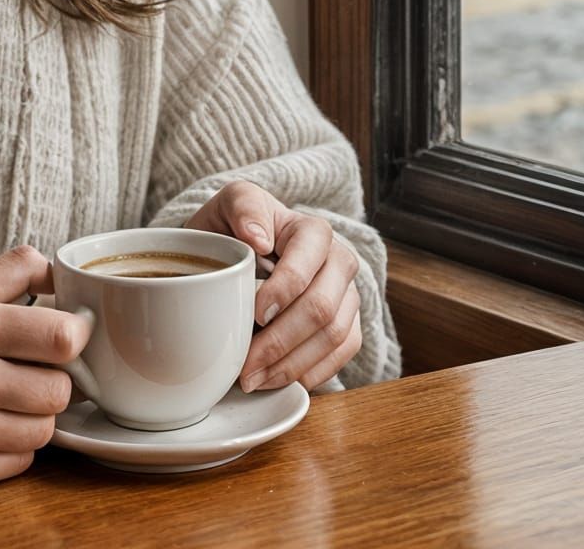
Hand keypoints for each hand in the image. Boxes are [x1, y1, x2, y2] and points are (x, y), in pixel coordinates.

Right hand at [0, 244, 88, 490]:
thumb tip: (64, 272)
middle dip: (54, 380)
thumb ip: (13, 271)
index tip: (67, 335)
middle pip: (61, 389)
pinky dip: (14, 446)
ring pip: (46, 429)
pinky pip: (22, 462)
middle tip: (31, 372)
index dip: (76, 336)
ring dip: (35, 415)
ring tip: (6, 399)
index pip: (62, 337)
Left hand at [186, 180, 362, 392]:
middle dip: (281, 342)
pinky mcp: (349, 325)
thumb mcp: (233, 202)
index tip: (253, 313)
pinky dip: (308, 373)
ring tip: (253, 379)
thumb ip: (243, 208)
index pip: (307, 264)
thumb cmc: (238, 225)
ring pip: (334, 338)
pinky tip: (277, 381)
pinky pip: (341, 356)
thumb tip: (259, 239)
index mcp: (313, 230)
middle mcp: (339, 262)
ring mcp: (348, 296)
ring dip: (292, 365)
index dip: (284, 291)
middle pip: (322, 308)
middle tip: (245, 365)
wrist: (243, 248)